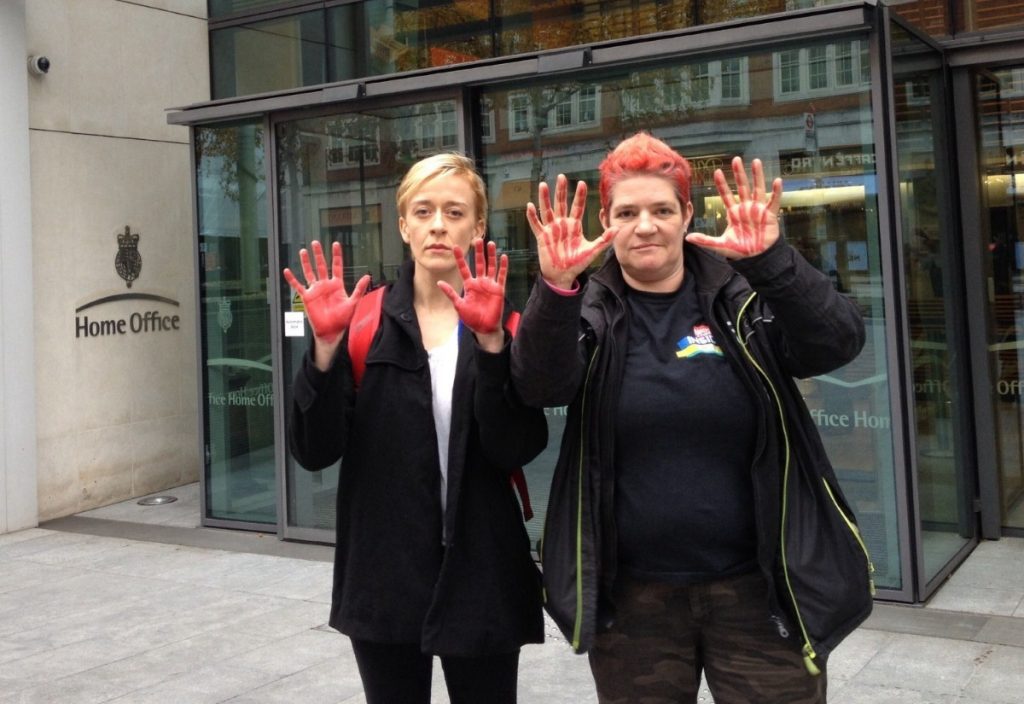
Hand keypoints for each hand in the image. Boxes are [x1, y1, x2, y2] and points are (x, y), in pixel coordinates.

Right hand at [283, 240, 370, 343]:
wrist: (332, 331)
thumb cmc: (343, 319)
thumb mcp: (353, 303)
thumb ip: (359, 289)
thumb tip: (367, 276)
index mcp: (337, 285)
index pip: (337, 266)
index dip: (336, 255)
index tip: (335, 244)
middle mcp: (325, 285)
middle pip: (321, 266)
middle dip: (318, 254)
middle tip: (315, 243)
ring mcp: (315, 290)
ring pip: (309, 272)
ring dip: (306, 262)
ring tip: (303, 251)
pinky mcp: (307, 297)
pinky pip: (298, 286)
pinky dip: (292, 279)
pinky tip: (287, 271)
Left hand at [438, 238, 506, 335]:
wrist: (484, 328)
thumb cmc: (471, 318)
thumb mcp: (458, 305)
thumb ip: (450, 293)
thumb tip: (439, 283)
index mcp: (469, 285)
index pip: (464, 268)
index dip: (460, 258)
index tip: (455, 247)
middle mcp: (480, 282)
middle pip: (479, 263)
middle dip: (478, 252)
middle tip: (476, 239)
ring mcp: (490, 285)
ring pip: (491, 266)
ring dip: (491, 255)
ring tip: (490, 243)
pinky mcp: (499, 289)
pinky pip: (501, 276)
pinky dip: (503, 267)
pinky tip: (504, 257)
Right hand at [526, 174, 616, 288]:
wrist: (563, 275)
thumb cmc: (577, 263)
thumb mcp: (592, 251)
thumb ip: (604, 240)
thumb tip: (616, 229)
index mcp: (574, 225)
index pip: (577, 206)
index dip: (579, 195)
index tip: (582, 183)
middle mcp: (562, 224)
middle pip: (561, 203)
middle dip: (561, 190)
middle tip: (561, 177)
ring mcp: (551, 230)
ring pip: (547, 210)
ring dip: (544, 198)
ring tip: (543, 185)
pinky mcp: (542, 237)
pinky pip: (536, 225)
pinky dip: (532, 216)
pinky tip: (530, 206)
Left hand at [686, 157, 782, 258]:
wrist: (755, 257)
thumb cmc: (739, 249)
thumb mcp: (720, 245)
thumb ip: (705, 240)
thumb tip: (688, 238)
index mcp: (734, 212)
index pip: (726, 195)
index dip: (722, 184)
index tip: (716, 171)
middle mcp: (746, 208)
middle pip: (742, 187)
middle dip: (739, 173)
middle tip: (735, 159)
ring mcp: (758, 210)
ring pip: (758, 189)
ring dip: (757, 175)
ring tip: (756, 162)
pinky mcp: (770, 215)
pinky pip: (774, 201)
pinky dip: (776, 192)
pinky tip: (777, 181)